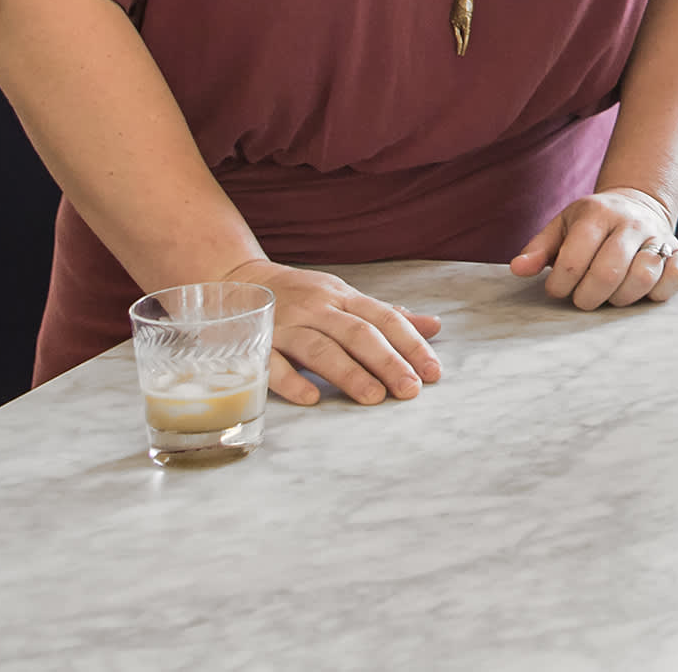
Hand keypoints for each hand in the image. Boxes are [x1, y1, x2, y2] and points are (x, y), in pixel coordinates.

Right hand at [229, 259, 443, 405]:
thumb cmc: (304, 296)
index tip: (433, 371)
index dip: (411, 344)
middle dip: (387, 361)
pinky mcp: (257, 342)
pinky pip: (273, 362)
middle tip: (410, 389)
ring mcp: (287, 324)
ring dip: (349, 373)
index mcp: (345, 297)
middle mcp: (318, 308)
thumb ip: (386, 316)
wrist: (242, 279)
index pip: (385, 318)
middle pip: (358, 333)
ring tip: (374, 398)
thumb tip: (435, 326)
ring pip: (321, 347)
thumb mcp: (346, 298)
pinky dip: (291, 380)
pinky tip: (312, 398)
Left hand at [510, 188, 677, 309]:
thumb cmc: (591, 226)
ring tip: (610, 295)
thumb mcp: (561, 227)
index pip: (573, 259)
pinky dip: (657, 293)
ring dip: (621, 298)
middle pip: (608, 272)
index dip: (560, 285)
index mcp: (597, 213)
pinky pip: (675, 279)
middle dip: (588, 297)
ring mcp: (659, 237)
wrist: (637, 206)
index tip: (558, 289)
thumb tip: (519, 269)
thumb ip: (539, 249)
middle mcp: (631, 222)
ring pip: (643, 277)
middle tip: (583, 299)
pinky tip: (641, 292)